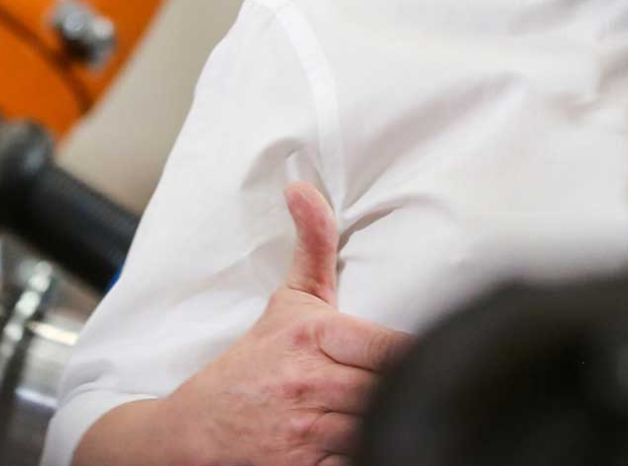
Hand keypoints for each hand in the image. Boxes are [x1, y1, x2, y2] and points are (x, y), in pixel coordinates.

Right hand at [79, 182, 409, 465]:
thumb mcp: (290, 298)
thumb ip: (314, 242)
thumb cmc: (252, 363)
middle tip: (416, 384)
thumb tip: (304, 188)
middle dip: (401, 388)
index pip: (388, 348)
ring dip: (385, 421)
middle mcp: (310, 384)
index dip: (414, 356)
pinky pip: (352, 461)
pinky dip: (365, 452)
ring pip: (373, 428)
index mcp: (314, 336)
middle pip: (386, 390)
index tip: (436, 356)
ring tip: (395, 412)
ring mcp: (304, 433)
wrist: (192, 432)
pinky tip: (373, 440)